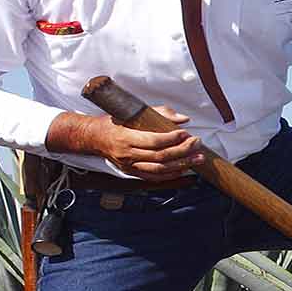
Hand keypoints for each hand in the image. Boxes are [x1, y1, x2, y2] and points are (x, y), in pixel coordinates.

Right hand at [46, 108, 205, 178]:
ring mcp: (130, 166)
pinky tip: (184, 169)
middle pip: (159, 157)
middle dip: (182, 151)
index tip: (186, 133)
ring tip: (197, 159)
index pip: (153, 141)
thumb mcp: (133, 112)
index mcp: (126, 137)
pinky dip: (171, 175)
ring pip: (159, 170)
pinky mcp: (132, 173)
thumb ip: (159, 113)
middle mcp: (127, 154)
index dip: (172, 138)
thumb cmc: (115, 121)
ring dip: (181, 165)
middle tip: (197, 144)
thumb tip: (183, 119)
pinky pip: (154, 178)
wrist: (95, 137)